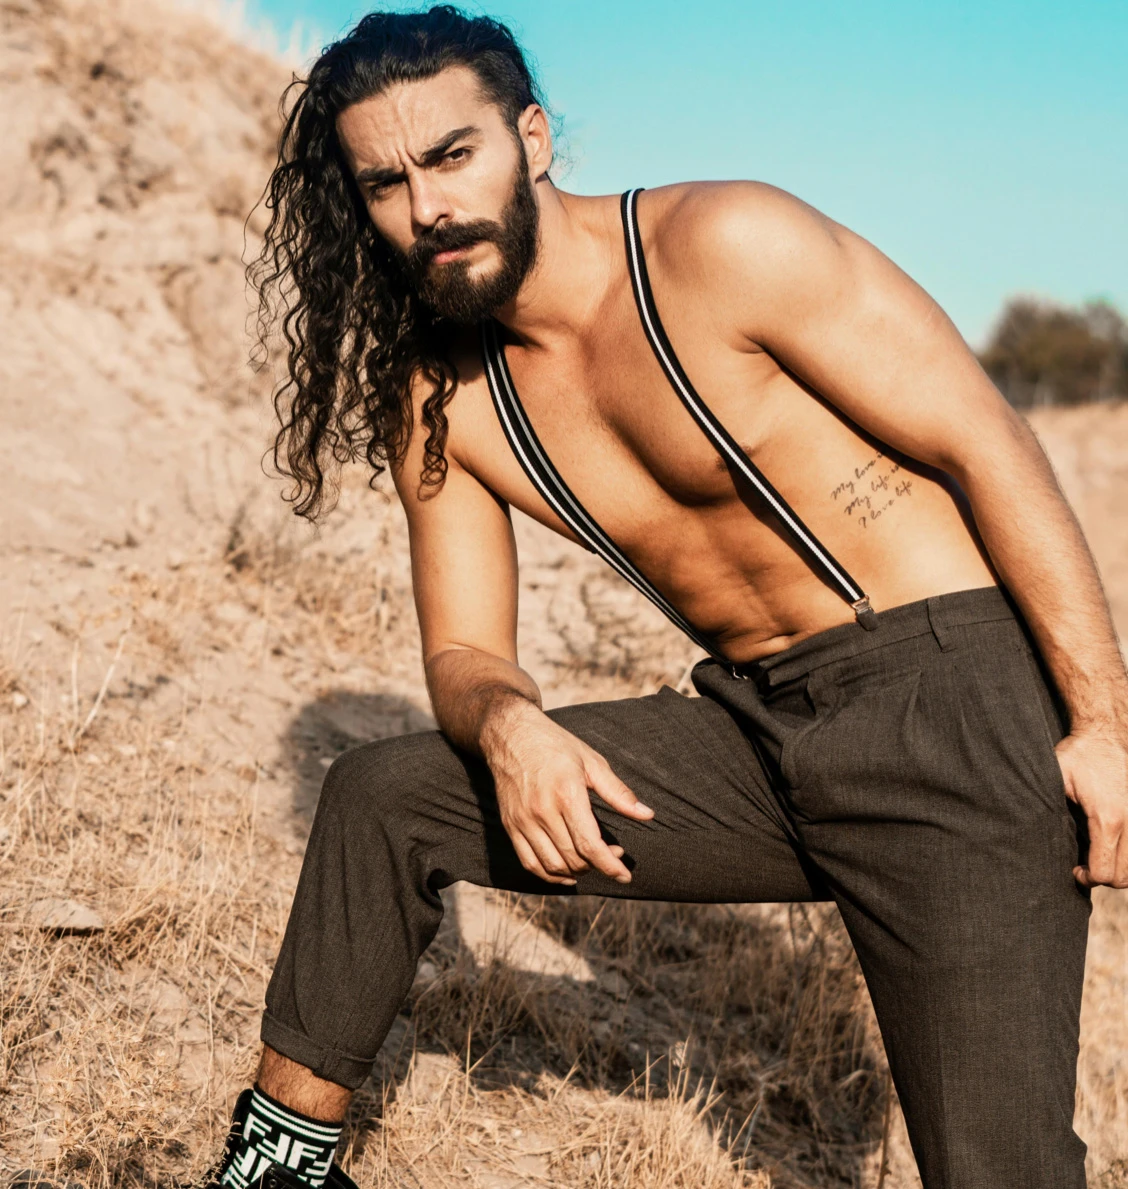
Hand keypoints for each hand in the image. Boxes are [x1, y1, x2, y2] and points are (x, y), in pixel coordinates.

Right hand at [482, 700, 653, 885]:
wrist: (510, 734)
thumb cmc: (555, 745)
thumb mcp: (591, 762)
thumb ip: (618, 792)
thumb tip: (647, 815)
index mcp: (567, 794)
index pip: (590, 845)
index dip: (610, 866)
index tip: (625, 875)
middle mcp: (542, 811)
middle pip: (573, 858)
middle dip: (598, 865)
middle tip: (613, 854)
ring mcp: (523, 820)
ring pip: (552, 865)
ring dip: (576, 872)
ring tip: (592, 862)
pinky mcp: (510, 825)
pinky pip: (529, 862)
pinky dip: (549, 875)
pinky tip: (566, 872)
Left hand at [1056, 728, 1127, 887]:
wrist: (1105, 734)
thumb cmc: (1077, 756)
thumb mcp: (1055, 780)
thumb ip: (1050, 811)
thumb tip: (1032, 835)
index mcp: (1108, 819)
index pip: (1104, 872)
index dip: (1086, 878)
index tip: (1073, 868)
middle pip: (1123, 877)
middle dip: (1101, 878)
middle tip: (1082, 867)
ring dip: (1117, 869)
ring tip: (1096, 857)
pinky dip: (1127, 857)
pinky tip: (1110, 846)